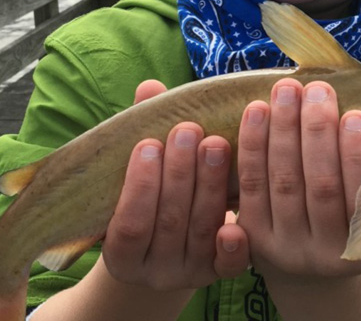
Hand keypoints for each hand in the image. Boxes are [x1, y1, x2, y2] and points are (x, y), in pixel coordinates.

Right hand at [101, 79, 250, 291]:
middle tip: (190, 130)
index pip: (129, 223)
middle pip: (169, 224)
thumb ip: (142, 136)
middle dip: (179, 174)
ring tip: (217, 143)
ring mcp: (188, 274)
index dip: (139, 184)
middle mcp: (154, 271)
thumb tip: (150, 87)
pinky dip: (232, 244)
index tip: (149, 143)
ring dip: (210, 186)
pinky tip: (238, 219)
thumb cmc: (152, 198)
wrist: (171, 250)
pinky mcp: (219, 273)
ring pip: (201, 232)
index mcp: (122, 253)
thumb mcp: (141, 174)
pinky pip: (228, 265)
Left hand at [236, 78, 360, 283]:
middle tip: (319, 90)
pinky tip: (257, 110)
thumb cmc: (353, 216)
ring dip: (284, 129)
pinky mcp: (253, 236)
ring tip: (288, 90)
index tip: (356, 115)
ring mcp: (285, 248)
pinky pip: (250, 185)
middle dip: (318, 133)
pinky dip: (253, 145)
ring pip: (284, 181)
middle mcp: (326, 254)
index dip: (358, 156)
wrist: (311, 263)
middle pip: (321, 186)